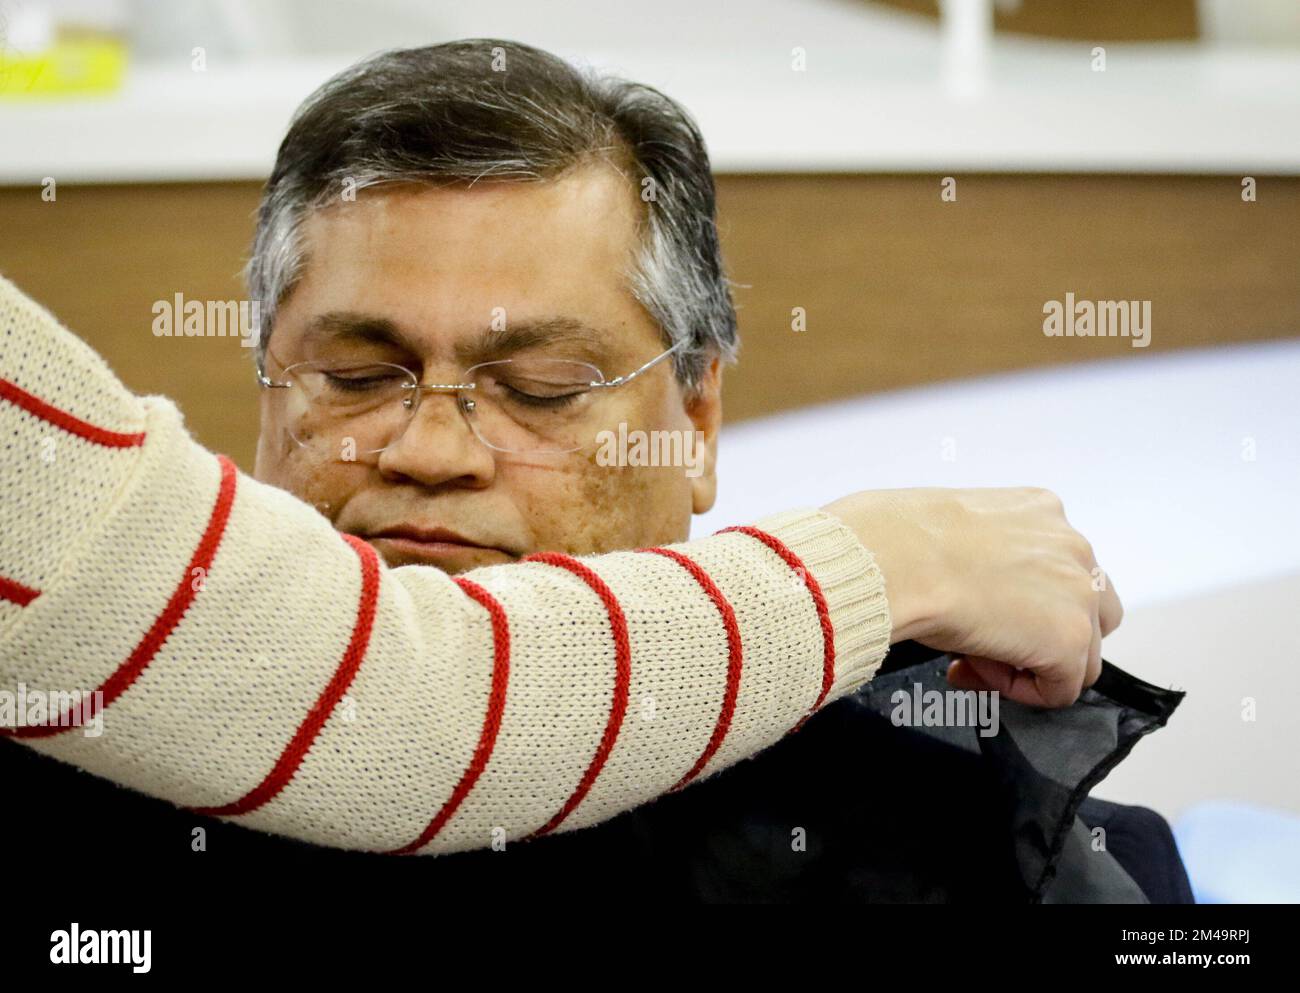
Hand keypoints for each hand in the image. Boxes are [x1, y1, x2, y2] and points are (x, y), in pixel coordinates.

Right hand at [823, 487, 1121, 707]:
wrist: (898, 560)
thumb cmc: (900, 540)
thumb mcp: (951, 528)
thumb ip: (979, 553)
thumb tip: (963, 581)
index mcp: (1042, 511)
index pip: (1058, 568)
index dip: (1020, 602)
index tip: (977, 612)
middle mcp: (1072, 547)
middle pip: (1087, 610)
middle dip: (1040, 633)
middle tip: (986, 642)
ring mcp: (1079, 594)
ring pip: (1081, 653)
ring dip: (1031, 664)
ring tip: (974, 656)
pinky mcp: (1069, 640)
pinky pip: (1061, 688)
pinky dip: (1022, 690)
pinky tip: (975, 668)